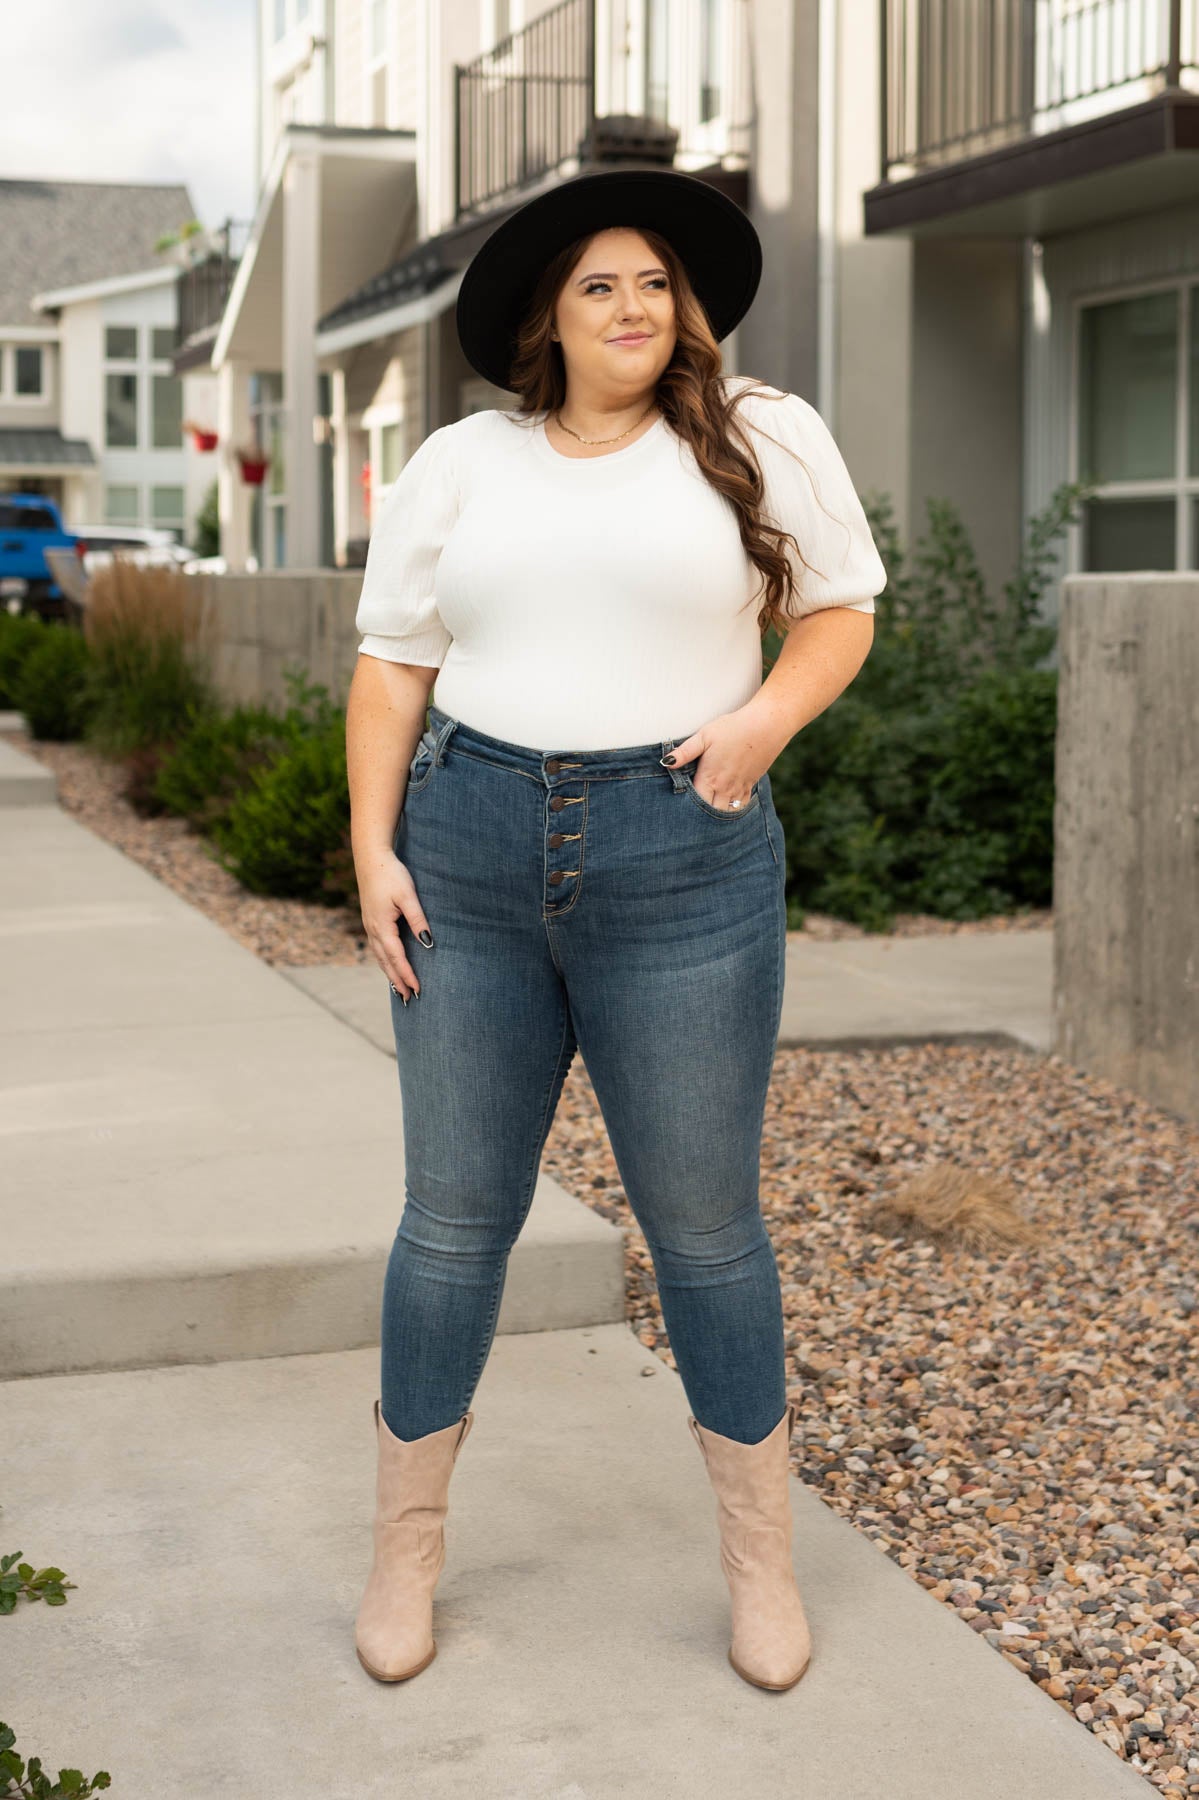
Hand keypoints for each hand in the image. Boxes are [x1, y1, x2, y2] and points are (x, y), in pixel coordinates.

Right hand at [358, 849, 433, 1002]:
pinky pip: (377, 947)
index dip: (407, 975)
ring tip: (399, 989)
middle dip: (397, 981)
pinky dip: (384, 961)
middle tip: (408, 999)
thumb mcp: (408, 896)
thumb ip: (418, 920)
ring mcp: (369, 925)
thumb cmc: (391, 874)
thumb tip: (428, 943)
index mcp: (382, 926)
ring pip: (379, 956)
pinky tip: (389, 965)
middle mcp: (372, 929)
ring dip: (389, 973)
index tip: (417, 990)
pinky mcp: (370, 920)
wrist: (371, 857)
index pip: (397, 957)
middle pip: (385, 962)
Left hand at [663, 711, 777, 810]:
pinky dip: (732, 811)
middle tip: (690, 820)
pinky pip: (740, 806)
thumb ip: (685, 752)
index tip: (678, 811)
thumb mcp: (704, 736)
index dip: (685, 810)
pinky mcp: (750, 785)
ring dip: (717, 817)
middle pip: (710, 814)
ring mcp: (739, 788)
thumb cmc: (733, 728)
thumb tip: (666, 762)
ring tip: (706, 820)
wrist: (766, 725)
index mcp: (710, 778)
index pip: (694, 804)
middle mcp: (725, 788)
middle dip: (701, 818)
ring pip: (726, 814)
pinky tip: (725, 810)